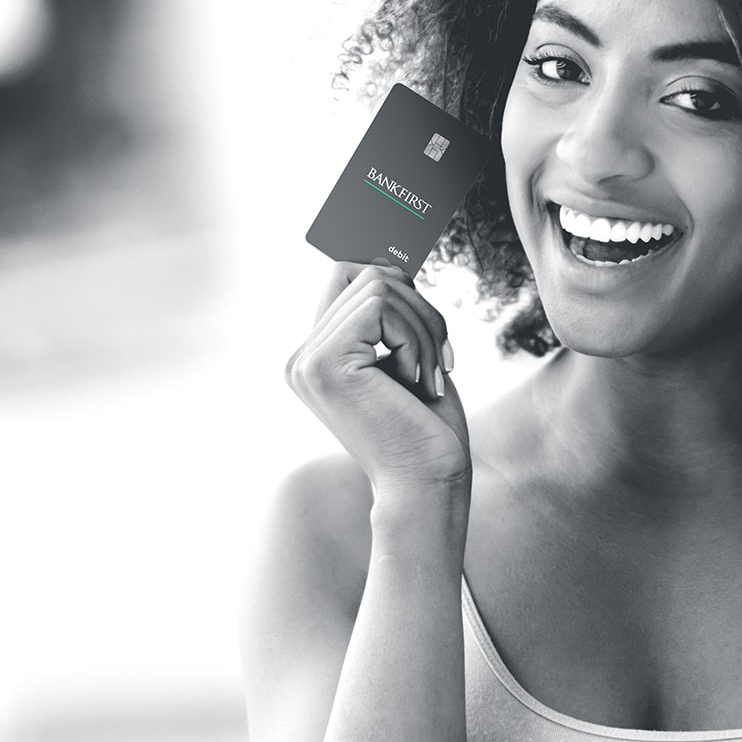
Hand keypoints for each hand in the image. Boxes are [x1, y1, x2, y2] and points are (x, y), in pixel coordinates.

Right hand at [285, 262, 470, 509]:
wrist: (428, 481)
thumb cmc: (427, 427)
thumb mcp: (408, 355)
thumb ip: (390, 313)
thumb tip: (391, 260)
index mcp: (316, 355)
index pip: (346, 274)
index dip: (394, 282)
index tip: (425, 320)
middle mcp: (301, 357)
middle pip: (368, 274)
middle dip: (422, 312)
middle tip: (440, 361)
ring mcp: (307, 360)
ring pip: (380, 287)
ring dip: (425, 329)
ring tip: (431, 376)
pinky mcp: (325, 362)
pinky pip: (381, 307)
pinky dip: (415, 339)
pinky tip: (417, 382)